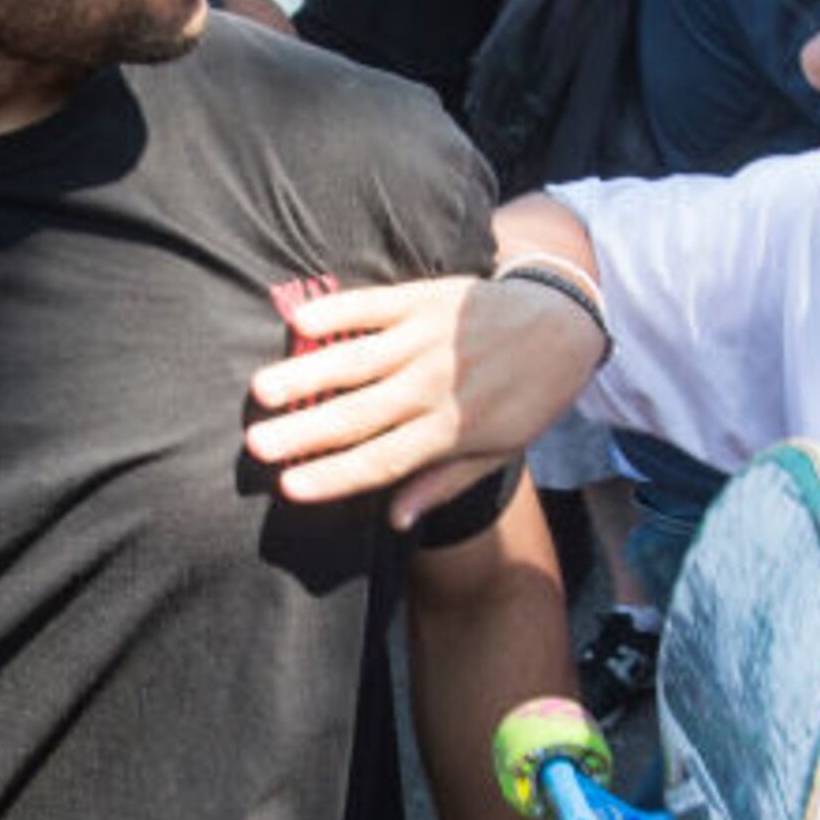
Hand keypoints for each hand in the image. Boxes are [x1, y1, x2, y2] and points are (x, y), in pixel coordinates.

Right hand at [243, 273, 605, 522]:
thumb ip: (443, 483)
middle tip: (257, 445)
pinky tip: (301, 322)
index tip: (290, 487)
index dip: (335, 475)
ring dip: (306, 374)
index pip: (381, 459)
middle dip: (304, 433)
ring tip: (262, 390)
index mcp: (450, 430)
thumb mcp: (498, 451)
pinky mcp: (423, 298)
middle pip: (358, 415)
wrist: (563, 322)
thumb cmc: (526, 397)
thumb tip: (394, 520)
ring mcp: (426, 339)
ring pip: (356, 361)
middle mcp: (432, 386)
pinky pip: (372, 306)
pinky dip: (337, 311)